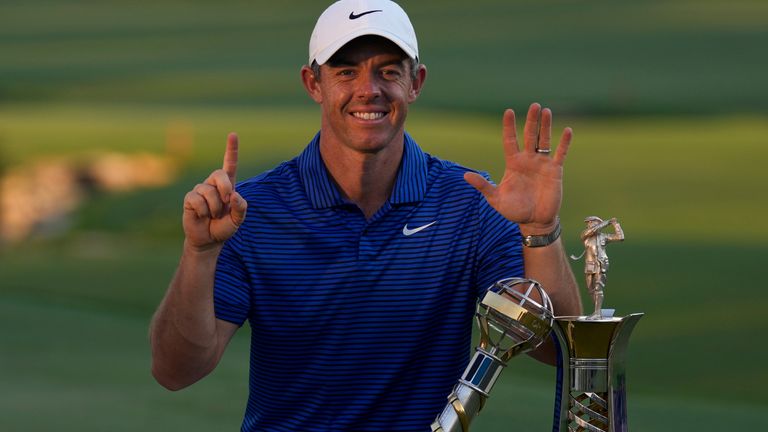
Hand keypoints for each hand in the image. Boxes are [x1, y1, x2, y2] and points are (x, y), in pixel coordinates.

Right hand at [182, 133, 247, 250]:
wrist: (209, 240)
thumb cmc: (224, 227)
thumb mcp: (238, 220)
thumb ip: (241, 208)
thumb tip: (234, 195)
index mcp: (228, 186)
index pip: (230, 164)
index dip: (231, 149)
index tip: (233, 134)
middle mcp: (213, 184)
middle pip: (219, 174)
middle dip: (225, 188)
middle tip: (226, 202)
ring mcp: (200, 190)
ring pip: (208, 191)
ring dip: (214, 207)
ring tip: (212, 215)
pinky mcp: (190, 198)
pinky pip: (196, 199)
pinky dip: (203, 211)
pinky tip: (202, 216)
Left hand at [464, 103, 571, 233]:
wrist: (534, 221)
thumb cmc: (514, 210)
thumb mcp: (495, 198)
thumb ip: (483, 185)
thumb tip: (465, 175)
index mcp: (513, 163)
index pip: (510, 140)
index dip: (509, 126)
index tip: (508, 112)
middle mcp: (528, 160)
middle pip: (529, 135)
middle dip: (531, 121)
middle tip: (533, 105)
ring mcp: (542, 164)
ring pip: (544, 140)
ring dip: (546, 126)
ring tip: (546, 111)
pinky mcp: (555, 171)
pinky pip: (560, 153)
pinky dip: (564, 143)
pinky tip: (567, 130)